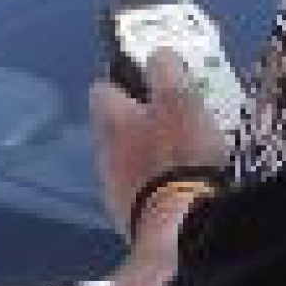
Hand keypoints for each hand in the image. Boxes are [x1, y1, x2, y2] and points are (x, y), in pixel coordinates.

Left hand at [92, 50, 233, 241]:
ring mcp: (113, 189)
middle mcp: (105, 153)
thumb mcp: (181, 100)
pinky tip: (176, 190)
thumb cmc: (182, 157)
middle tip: (172, 120)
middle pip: (112, 128)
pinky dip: (151, 186)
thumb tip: (158, 56)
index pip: (103, 88)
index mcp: (114, 120)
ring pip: (123, 161)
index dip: (123, 80)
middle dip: (136, 121)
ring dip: (144, 156)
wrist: (181, 230)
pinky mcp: (127, 219)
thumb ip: (167, 70)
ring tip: (179, 158)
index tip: (148, 80)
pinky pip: (136, 192)